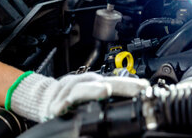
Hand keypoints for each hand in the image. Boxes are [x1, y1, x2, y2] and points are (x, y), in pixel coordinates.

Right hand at [9, 71, 148, 121]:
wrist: (46, 96)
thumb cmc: (74, 97)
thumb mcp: (93, 95)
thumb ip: (111, 100)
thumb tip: (134, 100)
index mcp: (99, 83)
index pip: (118, 82)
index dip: (131, 84)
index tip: (145, 87)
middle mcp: (87, 83)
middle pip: (103, 82)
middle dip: (117, 85)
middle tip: (132, 88)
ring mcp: (71, 90)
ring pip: (82, 88)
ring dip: (93, 90)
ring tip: (104, 92)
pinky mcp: (58, 99)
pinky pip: (60, 102)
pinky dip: (61, 105)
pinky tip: (63, 108)